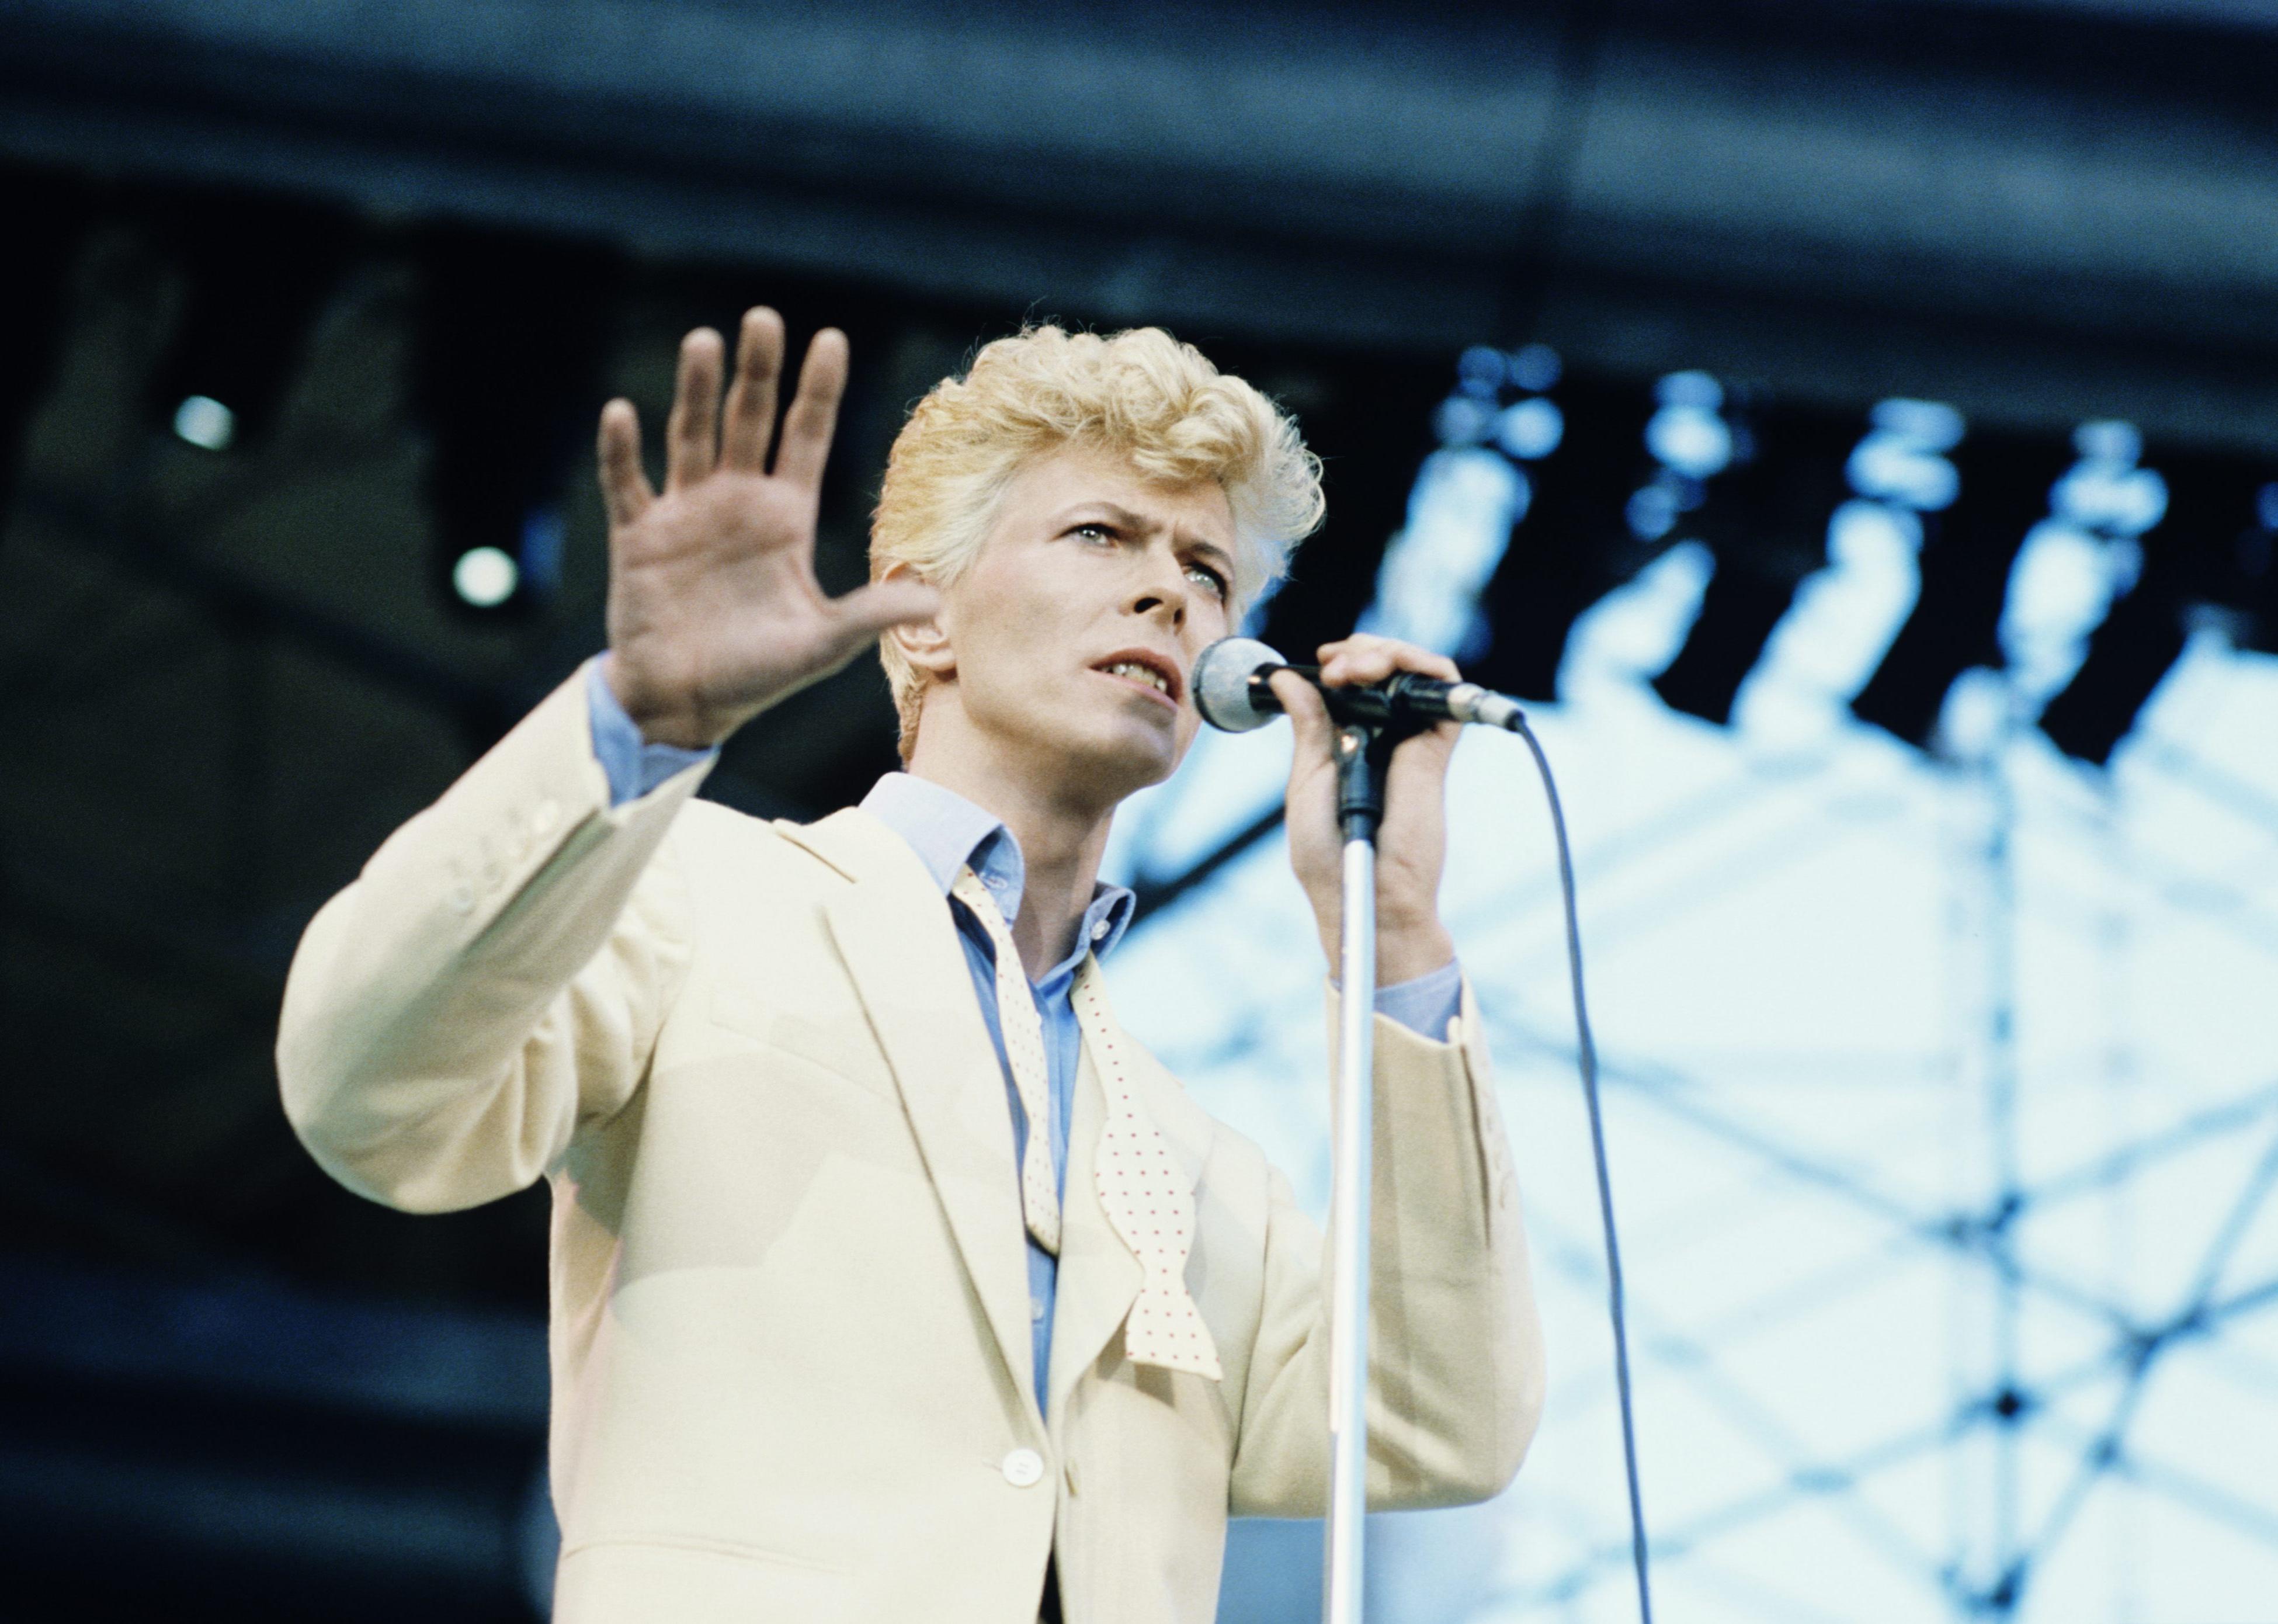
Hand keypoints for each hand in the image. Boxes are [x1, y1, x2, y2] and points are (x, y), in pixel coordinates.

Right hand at [597, 309, 939, 747]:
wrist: (685, 704)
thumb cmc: (756, 674)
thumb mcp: (822, 645)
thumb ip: (870, 614)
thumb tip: (936, 600)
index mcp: (784, 518)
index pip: (805, 438)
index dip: (818, 390)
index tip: (830, 338)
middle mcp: (737, 502)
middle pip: (750, 421)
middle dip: (758, 371)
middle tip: (763, 318)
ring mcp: (685, 514)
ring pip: (691, 437)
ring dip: (696, 391)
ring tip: (704, 341)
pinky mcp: (639, 537)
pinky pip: (627, 484)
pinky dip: (622, 451)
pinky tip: (621, 413)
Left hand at [1270, 635, 1459, 986]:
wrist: (1364, 894)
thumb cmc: (1328, 855)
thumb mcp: (1307, 779)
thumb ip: (1307, 726)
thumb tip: (1286, 678)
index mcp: (1348, 743)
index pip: (1354, 683)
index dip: (1342, 661)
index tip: (1319, 661)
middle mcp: (1384, 737)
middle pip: (1386, 670)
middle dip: (1361, 651)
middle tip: (1333, 663)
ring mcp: (1412, 742)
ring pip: (1416, 673)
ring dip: (1387, 653)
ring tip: (1354, 666)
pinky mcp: (1436, 750)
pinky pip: (1445, 693)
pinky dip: (1426, 667)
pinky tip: (1392, 667)